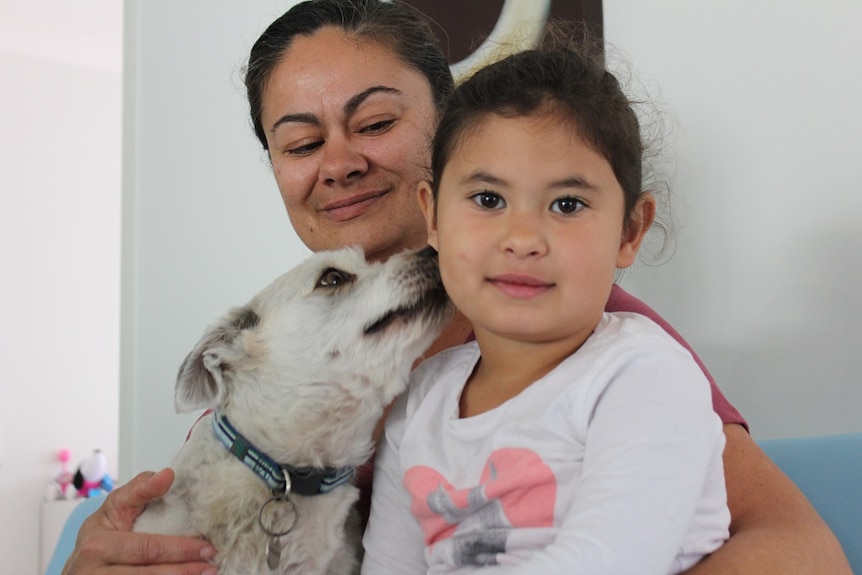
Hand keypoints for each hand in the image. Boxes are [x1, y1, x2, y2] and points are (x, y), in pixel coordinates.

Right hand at [62, 468, 217, 573]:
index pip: (147, 547)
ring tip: (206, 571)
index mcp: (99, 544)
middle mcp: (95, 571)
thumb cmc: (102, 535)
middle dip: (184, 567)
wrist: (79, 568)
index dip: (179, 548)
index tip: (205, 545)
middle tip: (211, 560)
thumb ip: (140, 489)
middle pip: (149, 572)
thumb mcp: (115, 507)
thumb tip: (167, 474)